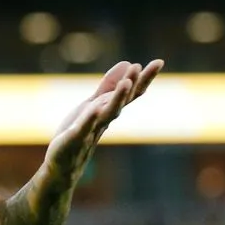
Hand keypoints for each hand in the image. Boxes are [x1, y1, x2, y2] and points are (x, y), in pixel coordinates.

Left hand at [45, 59, 163, 183]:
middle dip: (132, 83)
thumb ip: (108, 86)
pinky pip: (84, 127)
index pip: (131, 93)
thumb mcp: (93, 104)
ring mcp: (91, 129)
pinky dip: (89, 118)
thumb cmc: (80, 132)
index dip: (144, 78)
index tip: (159, 61)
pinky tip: (94, 108)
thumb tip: (128, 62)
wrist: (65, 163)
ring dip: (117, 98)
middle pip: (123, 100)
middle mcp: (105, 119)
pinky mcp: (75, 138)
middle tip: (141, 66)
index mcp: (109, 110)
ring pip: (107, 113)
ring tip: (126, 83)